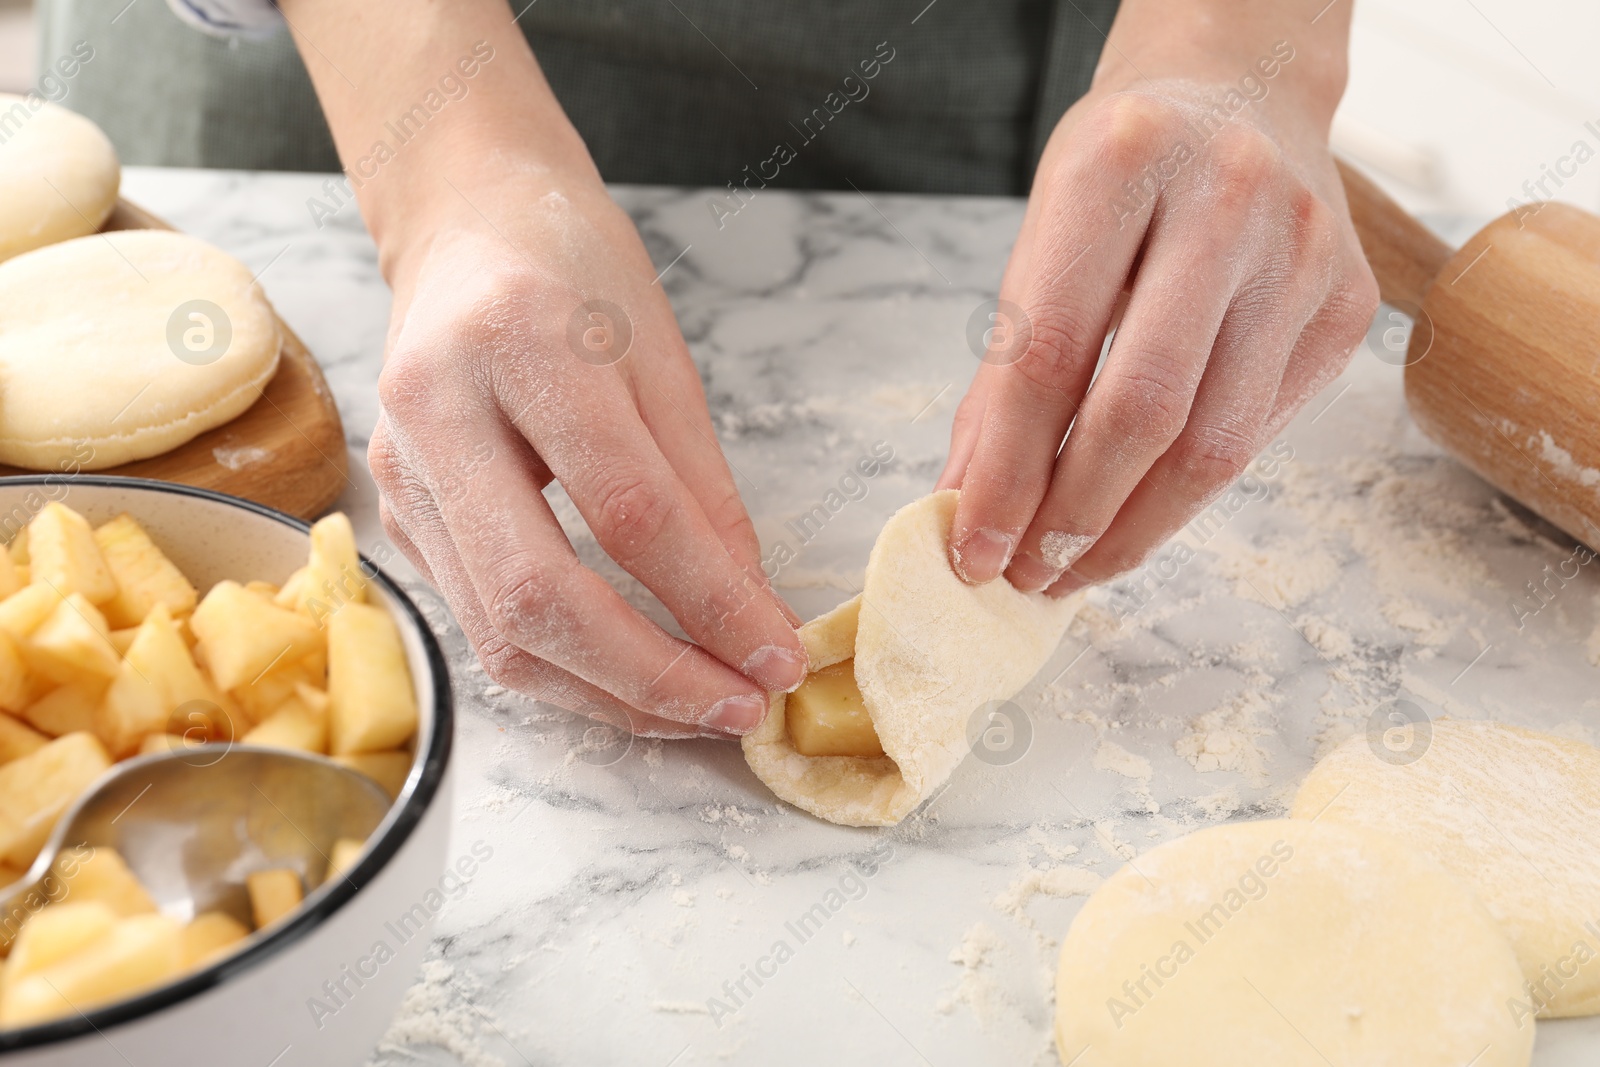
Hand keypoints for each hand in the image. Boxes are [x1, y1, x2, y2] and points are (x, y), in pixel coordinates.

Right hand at [369, 165, 805, 738]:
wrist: (467, 226)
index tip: (779, 655)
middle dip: (652, 677)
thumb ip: (706, 490)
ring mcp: (402, 474)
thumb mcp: (663, 358)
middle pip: (540, 597)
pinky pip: (483, 624)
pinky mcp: (399, 515)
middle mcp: (437, 414)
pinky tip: (631, 676)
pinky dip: (566, 668)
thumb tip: (752, 613)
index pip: (628, 511)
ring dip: (609, 694)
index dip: (711, 600)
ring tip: (697, 708)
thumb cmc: (574, 272)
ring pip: (500, 635)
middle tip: (739, 706)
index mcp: (518, 344)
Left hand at [939, 4, 1377, 594]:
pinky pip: (1260, 434)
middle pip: (1143, 409)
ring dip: (1134, 530)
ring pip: (1216, 444)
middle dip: (1074, 518)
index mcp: (1119, 165)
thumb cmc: (1123, 171)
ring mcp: (1303, 253)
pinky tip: (1142, 512)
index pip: (1047, 355)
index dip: (1007, 473)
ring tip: (1075, 567)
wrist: (1243, 89)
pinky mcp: (1350, 304)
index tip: (973, 547)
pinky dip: (1190, 491)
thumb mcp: (1041, 234)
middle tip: (1029, 573)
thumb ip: (1005, 368)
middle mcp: (1227, 199)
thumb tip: (973, 500)